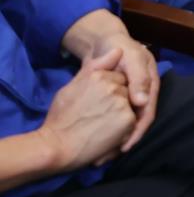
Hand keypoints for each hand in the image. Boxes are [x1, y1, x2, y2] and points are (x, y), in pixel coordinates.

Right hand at [37, 50, 134, 170]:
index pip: (118, 78)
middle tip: (97, 118)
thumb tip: (118, 50)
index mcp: (98, 75)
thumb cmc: (60, 118)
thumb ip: (96, 68)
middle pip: (126, 91)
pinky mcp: (128, 118)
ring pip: (131, 106)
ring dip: (122, 116)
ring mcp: (121, 101)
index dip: (109, 93)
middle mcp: (112, 85)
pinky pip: (134, 122)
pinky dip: (125, 130)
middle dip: (118, 103)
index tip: (96, 105)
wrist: (55, 146)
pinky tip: (107, 135)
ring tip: (101, 127)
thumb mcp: (72, 86)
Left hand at [61, 11, 157, 151]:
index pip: (147, 113)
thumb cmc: (118, 46)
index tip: (125, 147)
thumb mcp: (129, 58)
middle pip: (136, 122)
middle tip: (108, 157)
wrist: (101, 41)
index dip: (137, 131)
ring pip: (125, 123)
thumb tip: (142, 103)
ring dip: (114, 139)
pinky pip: (114, 119)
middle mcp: (142, 94)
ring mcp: (129, 97)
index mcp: (150, 85)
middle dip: (124, 141)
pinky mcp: (116, 100)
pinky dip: (106, 130)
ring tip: (101, 155)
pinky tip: (96, 141)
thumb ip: (138, 77)